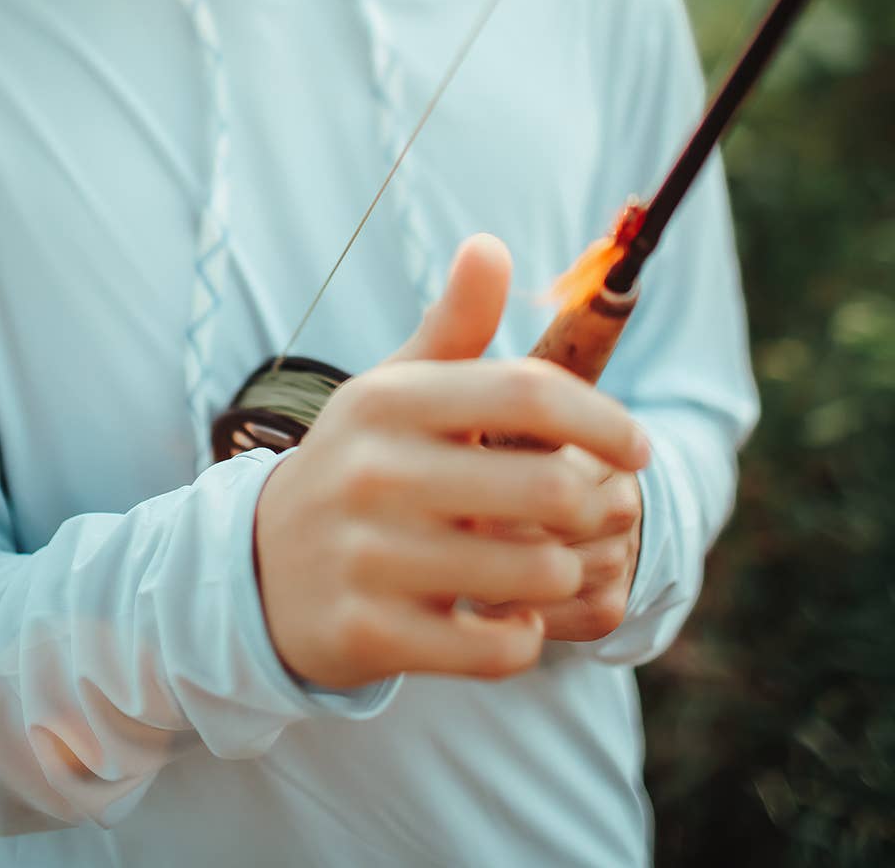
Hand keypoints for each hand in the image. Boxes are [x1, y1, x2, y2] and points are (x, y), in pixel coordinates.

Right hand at [251, 235, 650, 689]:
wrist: (257, 568)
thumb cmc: (359, 464)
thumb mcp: (394, 390)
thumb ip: (454, 326)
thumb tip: (492, 246)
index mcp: (389, 402)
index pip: (525, 392)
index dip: (601, 417)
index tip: (638, 446)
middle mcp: (374, 473)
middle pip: (547, 488)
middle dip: (593, 506)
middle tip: (596, 515)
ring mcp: (368, 557)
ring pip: (533, 573)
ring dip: (561, 573)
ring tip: (547, 563)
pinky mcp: (370, 633)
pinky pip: (497, 648)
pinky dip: (522, 636)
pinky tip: (509, 614)